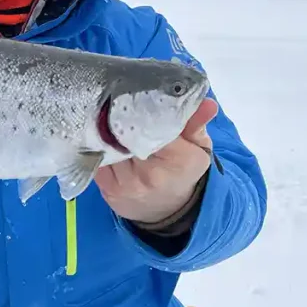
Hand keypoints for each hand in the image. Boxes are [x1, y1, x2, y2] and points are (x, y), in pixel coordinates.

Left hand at [96, 98, 217, 224]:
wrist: (166, 209)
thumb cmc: (182, 171)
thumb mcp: (198, 148)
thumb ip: (197, 123)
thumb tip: (208, 104)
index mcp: (178, 161)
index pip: (156, 125)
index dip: (145, 109)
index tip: (141, 98)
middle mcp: (149, 174)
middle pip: (129, 132)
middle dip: (124, 117)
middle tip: (122, 104)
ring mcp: (125, 183)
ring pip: (109, 143)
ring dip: (108, 129)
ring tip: (111, 118)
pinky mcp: (106, 188)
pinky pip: (98, 156)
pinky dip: (100, 145)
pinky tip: (105, 138)